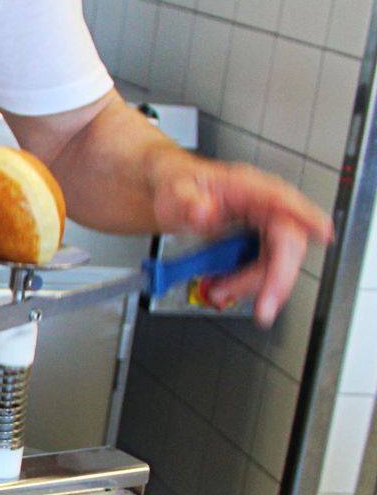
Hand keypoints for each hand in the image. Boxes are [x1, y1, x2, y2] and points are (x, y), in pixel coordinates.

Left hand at [150, 153, 332, 327]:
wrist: (172, 193)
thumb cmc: (177, 185)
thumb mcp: (173, 190)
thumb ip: (186, 202)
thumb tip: (204, 212)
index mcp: (247, 187)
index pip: (284, 201)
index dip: (307, 217)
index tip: (323, 234)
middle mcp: (263, 205)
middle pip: (287, 243)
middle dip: (277, 279)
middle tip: (263, 309)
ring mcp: (263, 225)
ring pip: (276, 262)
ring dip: (252, 286)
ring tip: (218, 290)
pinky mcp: (259, 242)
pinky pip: (263, 268)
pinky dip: (246, 285)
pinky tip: (225, 287)